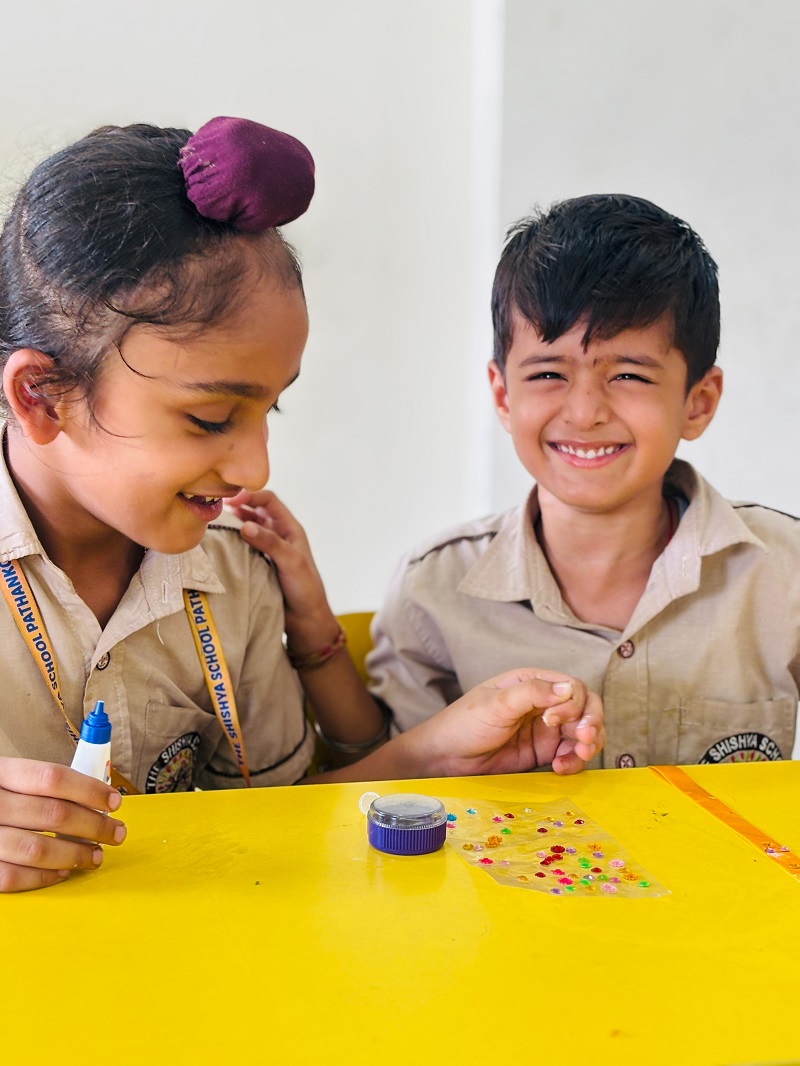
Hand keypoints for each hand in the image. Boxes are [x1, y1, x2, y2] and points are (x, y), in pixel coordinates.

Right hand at [0, 757, 126, 891]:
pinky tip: (62, 872)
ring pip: (37, 848)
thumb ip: (41, 784)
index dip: (89, 790)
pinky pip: (13, 877)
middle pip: (53, 814)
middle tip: (116, 833)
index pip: (53, 778)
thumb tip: (94, 797)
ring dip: (75, 855)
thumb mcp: (7, 777)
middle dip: (94, 826)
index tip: (114, 801)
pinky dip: (43, 877)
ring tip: (96, 856)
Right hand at [229, 490, 337, 649]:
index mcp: (290, 528)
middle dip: (239, 505)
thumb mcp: (290, 561)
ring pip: (249, 527)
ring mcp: (269, 549)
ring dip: (235, 522)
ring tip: (216, 521)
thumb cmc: (305, 588)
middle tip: (217, 506)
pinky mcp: (260, 563)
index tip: (230, 499)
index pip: (269, 501)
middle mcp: (279, 535)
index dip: (251, 495)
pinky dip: (234, 540)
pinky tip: (221, 542)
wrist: (306, 619)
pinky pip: (244, 546)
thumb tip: (245, 525)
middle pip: (256, 510)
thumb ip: (270, 542)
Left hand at [410, 669, 603, 777]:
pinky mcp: (543, 753)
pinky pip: (570, 755)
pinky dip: (574, 762)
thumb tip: (569, 688)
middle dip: (591, 723)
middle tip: (583, 740)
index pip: (572, 687)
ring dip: (588, 744)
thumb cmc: (465, 723)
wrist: (446, 758)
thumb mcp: (496, 704)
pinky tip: (560, 768)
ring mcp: (546, 729)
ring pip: (583, 732)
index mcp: (533, 683)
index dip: (574, 704)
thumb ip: (532, 693)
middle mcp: (545, 703)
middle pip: (586, 708)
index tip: (553, 721)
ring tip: (577, 756)